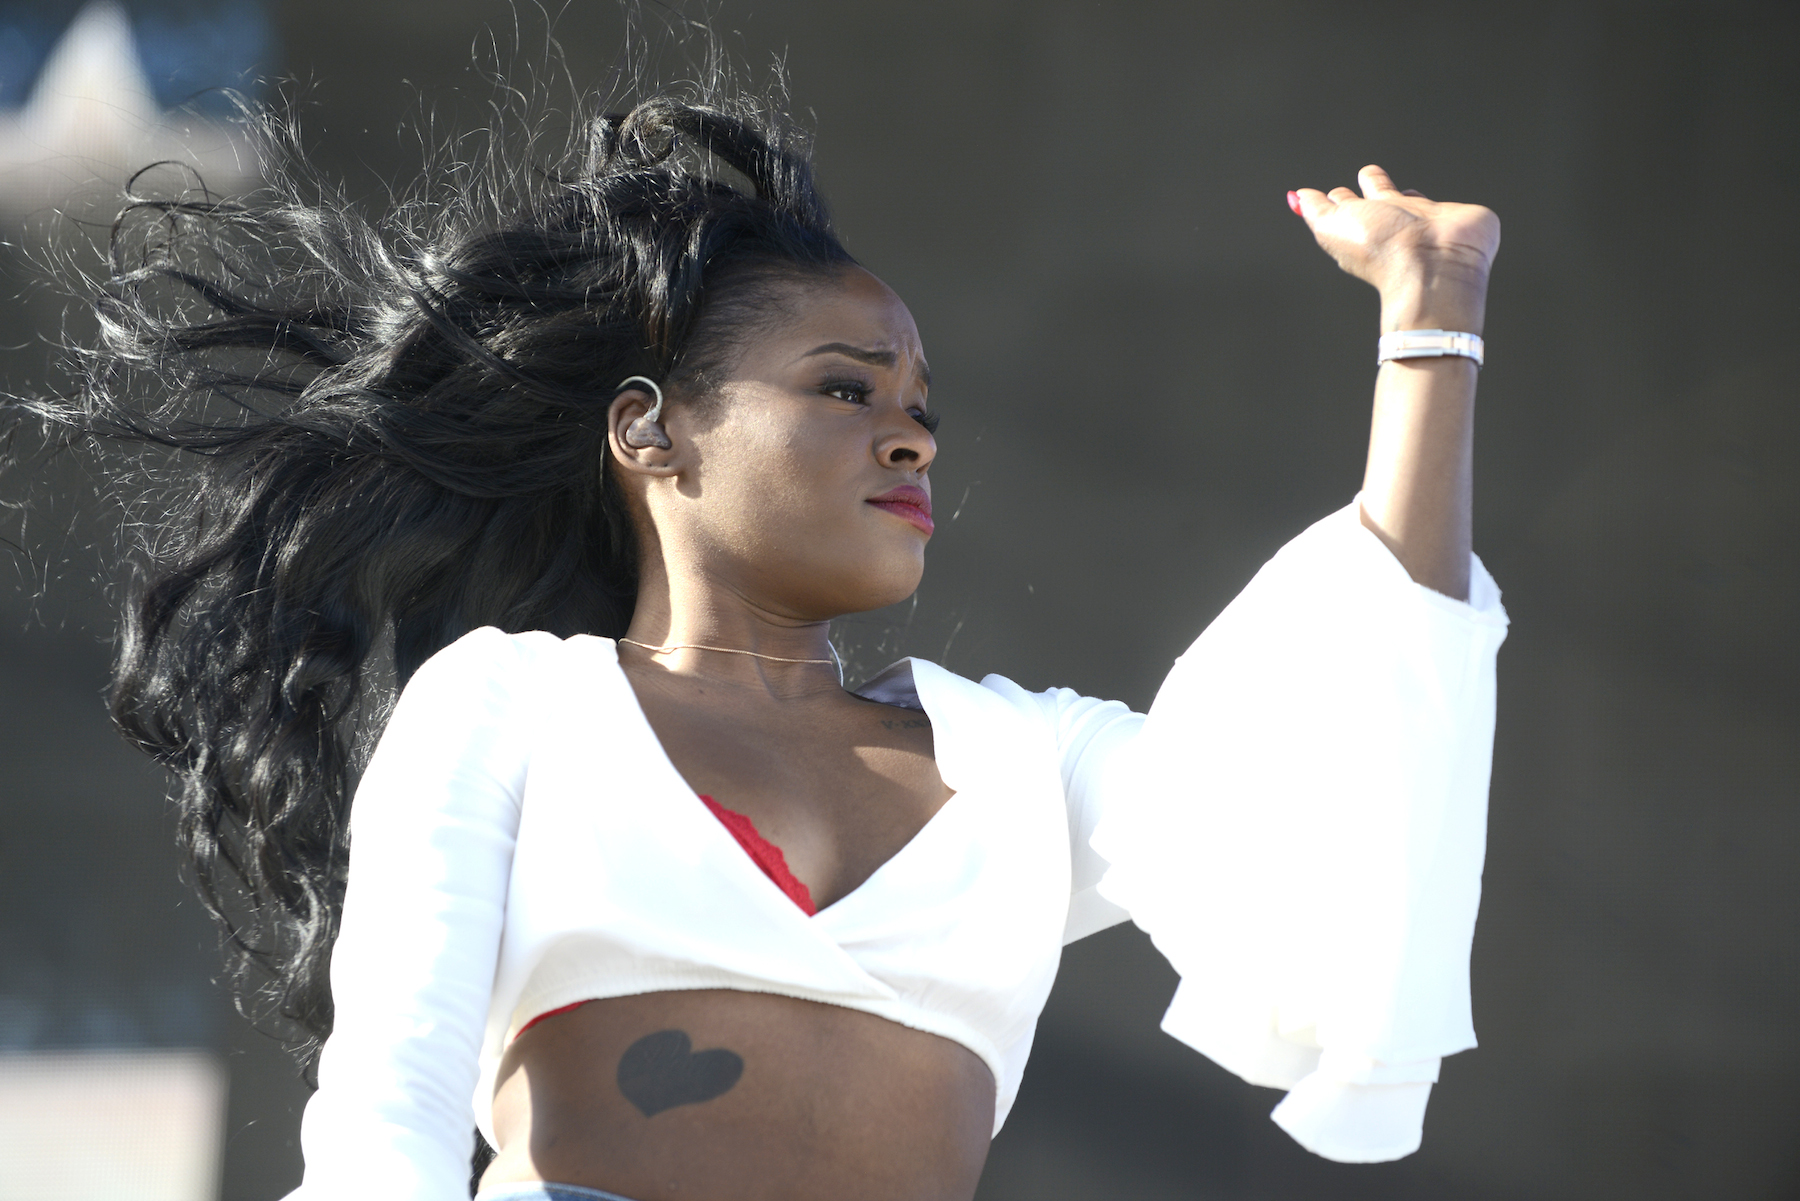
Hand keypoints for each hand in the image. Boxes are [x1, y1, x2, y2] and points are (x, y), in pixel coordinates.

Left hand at [1291, 166, 1499, 333]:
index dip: (1334, 198)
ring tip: (1389, 183)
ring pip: (1405, 200)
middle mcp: (1389, 223)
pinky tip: (1431, 201)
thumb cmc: (1381, 250)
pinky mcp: (1452, 217)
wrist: (1432, 262)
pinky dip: (1437, 202)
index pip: (1344, 206)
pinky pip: (1443, 206)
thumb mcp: (1333, 227)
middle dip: (1368, 186)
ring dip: (1396, 191)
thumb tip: (1296, 196)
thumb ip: (1315, 210)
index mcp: (1360, 225)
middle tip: (1363, 175)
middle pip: (1375, 198)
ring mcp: (1422, 220)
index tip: (1324, 193)